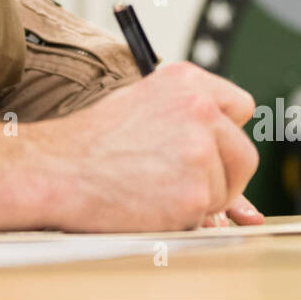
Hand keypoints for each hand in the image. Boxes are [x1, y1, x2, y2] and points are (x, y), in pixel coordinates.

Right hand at [31, 61, 260, 232]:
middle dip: (223, 174)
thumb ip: (190, 119)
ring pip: (226, 189)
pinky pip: (206, 215)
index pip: (240, 107)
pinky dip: (182, 217)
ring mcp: (200, 153)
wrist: (56, 169)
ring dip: (199, 197)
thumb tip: (234, 163)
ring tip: (153, 187)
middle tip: (183, 180)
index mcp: (187, 81)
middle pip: (244, 154)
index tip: (209, 146)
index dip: (224, 133)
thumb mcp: (142, 104)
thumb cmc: (91, 140)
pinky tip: (149, 203)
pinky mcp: (195, 194)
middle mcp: (200, 110)